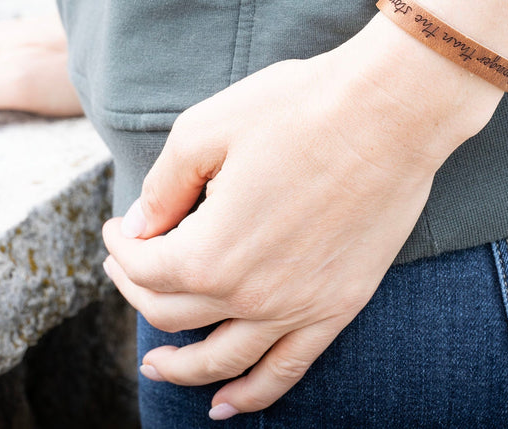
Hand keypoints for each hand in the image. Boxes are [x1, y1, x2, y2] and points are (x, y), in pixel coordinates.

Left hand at [100, 12, 503, 418]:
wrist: (390, 113)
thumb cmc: (298, 109)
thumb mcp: (207, 130)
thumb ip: (163, 186)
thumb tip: (138, 225)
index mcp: (208, 251)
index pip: (143, 269)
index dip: (119, 248)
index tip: (117, 228)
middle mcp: (248, 294)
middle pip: (173, 314)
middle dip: (138, 291)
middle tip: (127, 270)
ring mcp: (296, 308)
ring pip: (222, 361)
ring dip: (181, 369)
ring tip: (156, 366)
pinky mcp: (337, 308)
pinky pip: (286, 370)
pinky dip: (253, 394)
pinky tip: (226, 405)